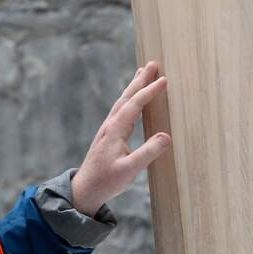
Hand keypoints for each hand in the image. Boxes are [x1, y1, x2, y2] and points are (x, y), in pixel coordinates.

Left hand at [72, 62, 172, 216]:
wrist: (85, 190)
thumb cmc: (107, 181)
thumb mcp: (130, 170)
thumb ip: (148, 153)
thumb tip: (167, 136)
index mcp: (115, 131)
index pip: (135, 105)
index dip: (149, 91)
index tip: (164, 79)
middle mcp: (110, 125)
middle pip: (127, 97)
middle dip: (141, 80)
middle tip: (153, 64)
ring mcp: (108, 129)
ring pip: (123, 101)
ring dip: (134, 86)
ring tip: (143, 73)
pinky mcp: (109, 135)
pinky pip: (121, 110)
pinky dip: (129, 99)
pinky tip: (132, 99)